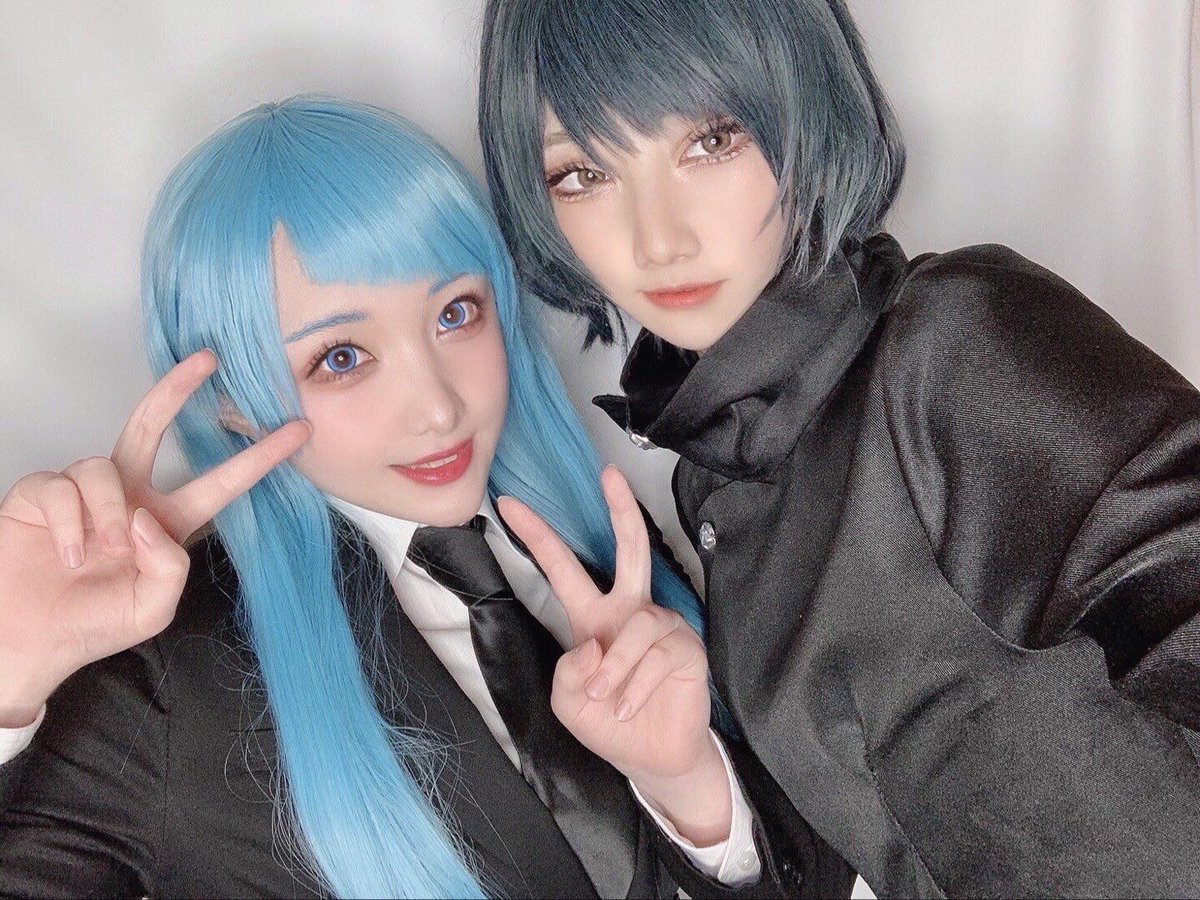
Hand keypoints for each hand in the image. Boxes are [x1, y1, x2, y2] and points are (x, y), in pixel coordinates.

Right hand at [0, 350, 309, 726]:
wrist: (28, 639)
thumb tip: (146, 518)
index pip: (220, 483)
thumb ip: (169, 566)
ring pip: (102, 467)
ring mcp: (85, 491)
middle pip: (153, 427)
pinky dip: (68, 524)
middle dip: (177, 390)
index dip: (258, 458)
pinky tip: (65, 554)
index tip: (297, 431)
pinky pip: (62, 488)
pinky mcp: (42, 492)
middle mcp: (129, 496)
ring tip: (96, 553)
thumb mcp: (152, 608)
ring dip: (105, 513)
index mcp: (167, 521)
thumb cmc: (92, 624)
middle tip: (207, 360)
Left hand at [498, 466, 730, 843]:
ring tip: (608, 699)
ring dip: (613, 671)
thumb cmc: (609, 722)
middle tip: (609, 473)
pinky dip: (635, 688)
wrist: (653, 758)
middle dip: (620, 510)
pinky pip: (655, 657)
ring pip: (632, 628)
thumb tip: (594, 646)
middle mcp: (629, 611)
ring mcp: (661, 626)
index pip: (564, 567)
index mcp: (593, 617)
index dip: (538, 537)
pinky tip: (630, 707)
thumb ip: (567, 672)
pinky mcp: (686, 648)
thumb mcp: (568, 700)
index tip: (508, 506)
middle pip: (628, 549)